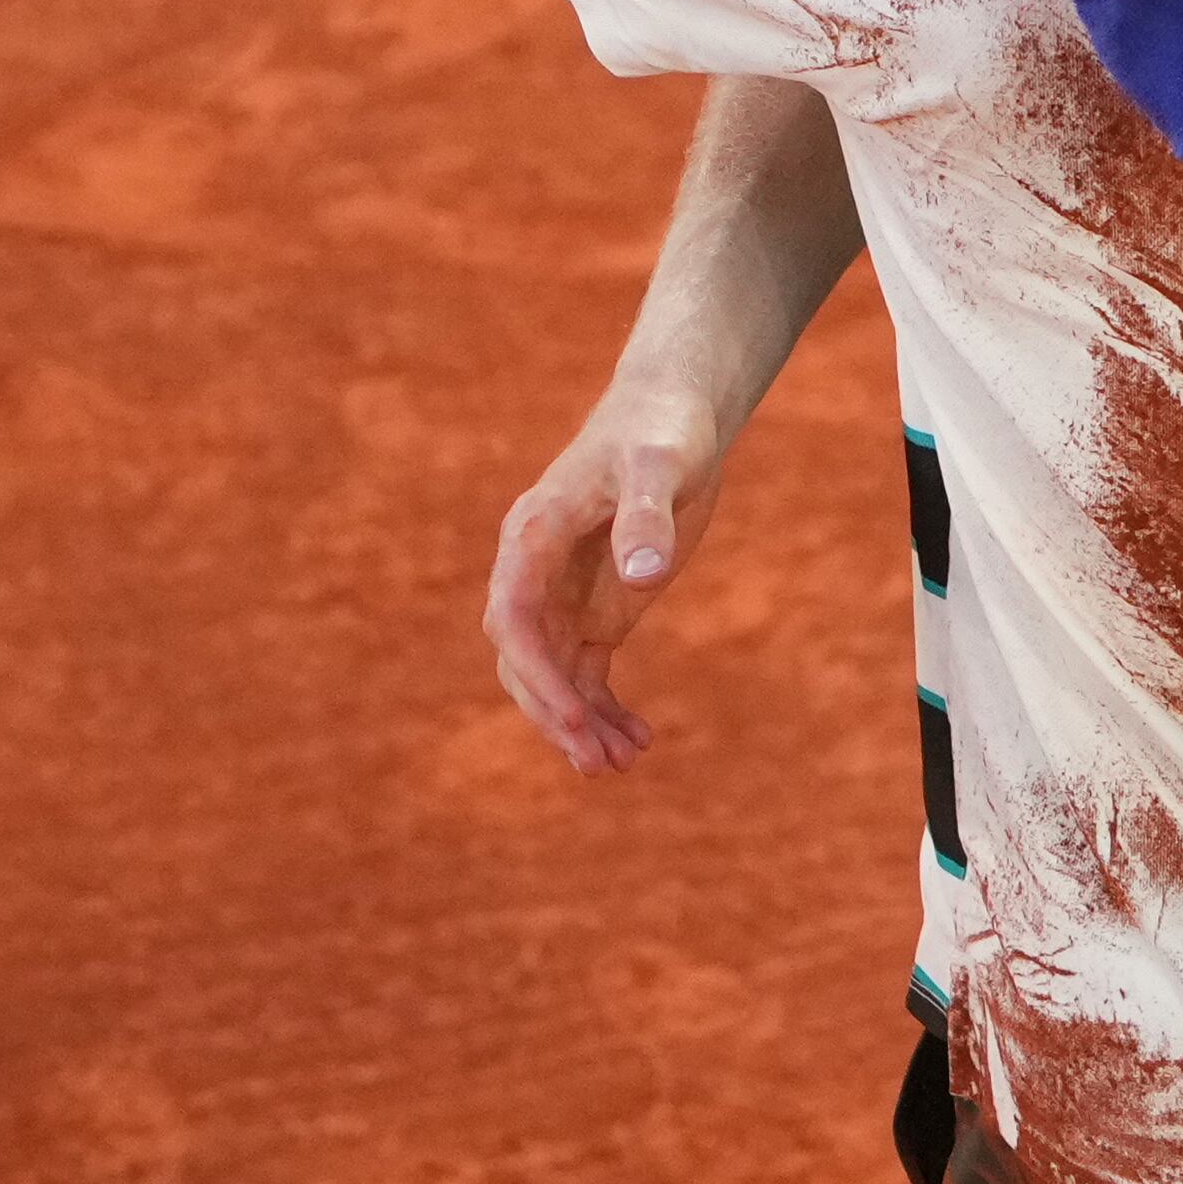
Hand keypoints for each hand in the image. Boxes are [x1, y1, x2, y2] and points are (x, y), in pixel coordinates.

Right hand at [484, 382, 733, 774]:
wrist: (670, 418)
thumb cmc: (661, 432)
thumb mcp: (661, 465)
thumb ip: (648, 515)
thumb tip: (644, 575)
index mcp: (532, 535)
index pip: (512, 616)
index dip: (535, 670)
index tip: (574, 715)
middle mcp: (533, 572)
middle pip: (523, 659)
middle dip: (555, 714)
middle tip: (600, 764)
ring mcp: (561, 596)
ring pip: (551, 675)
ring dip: (578, 724)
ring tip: (622, 765)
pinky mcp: (594, 610)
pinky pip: (585, 673)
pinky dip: (603, 709)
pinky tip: (637, 740)